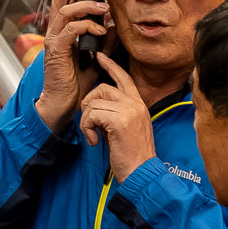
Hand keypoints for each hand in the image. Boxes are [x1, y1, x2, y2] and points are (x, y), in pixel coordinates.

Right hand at [33, 0, 111, 131]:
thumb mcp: (95, 59)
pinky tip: (100, 30)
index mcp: (61, 34)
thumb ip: (102, 43)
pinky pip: (70, 30)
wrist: (64, 105)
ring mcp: (53, 41)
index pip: (65, 4)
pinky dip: (86, 26)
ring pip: (65, 12)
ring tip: (103, 8)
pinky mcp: (57, 50)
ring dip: (86, 7)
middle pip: (59, 1)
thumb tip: (113, 26)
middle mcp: (54, 34)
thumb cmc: (76, 85)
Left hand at [79, 54, 158, 182]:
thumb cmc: (131, 153)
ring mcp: (129, 111)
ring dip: (87, 121)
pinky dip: (87, 128)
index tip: (100, 56)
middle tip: (91, 124)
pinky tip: (95, 141)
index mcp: (139, 105)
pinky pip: (91, 115)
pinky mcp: (119, 120)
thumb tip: (96, 103)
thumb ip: (116, 111)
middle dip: (89, 105)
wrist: (141, 172)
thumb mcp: (126, 127)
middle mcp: (135, 104)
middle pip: (101, 89)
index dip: (111, 66)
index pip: (124, 78)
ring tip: (94, 136)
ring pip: (93, 103)